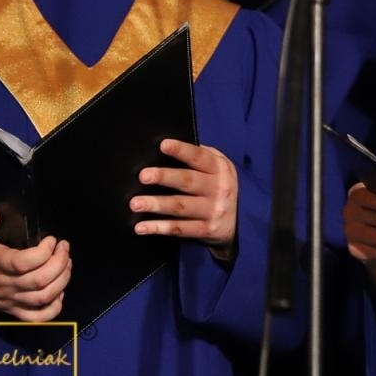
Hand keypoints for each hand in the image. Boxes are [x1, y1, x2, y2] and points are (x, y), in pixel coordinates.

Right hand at [0, 209, 70, 320]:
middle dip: (60, 262)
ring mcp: (9, 300)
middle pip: (40, 281)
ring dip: (62, 280)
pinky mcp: (12, 310)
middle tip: (64, 247)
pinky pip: (37, 317)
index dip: (44, 251)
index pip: (25, 263)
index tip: (51, 239)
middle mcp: (5, 285)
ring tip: (66, 262)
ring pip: (43, 298)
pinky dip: (54, 307)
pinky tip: (60, 291)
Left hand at [132, 139, 238, 256]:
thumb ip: (201, 157)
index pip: (199, 157)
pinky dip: (159, 228)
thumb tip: (171, 145)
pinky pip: (179, 229)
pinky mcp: (206, 230)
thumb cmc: (219, 188)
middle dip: (164, 177)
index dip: (182, 150)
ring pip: (180, 206)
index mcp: (220, 169)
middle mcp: (218, 188)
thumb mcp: (219, 169)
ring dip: (157, 204)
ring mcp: (213, 211)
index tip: (163, 145)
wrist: (240, 222)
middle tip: (143, 176)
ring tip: (135, 203)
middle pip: (188, 181)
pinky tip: (142, 227)